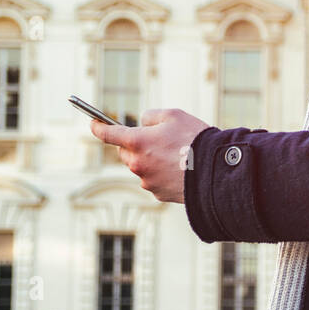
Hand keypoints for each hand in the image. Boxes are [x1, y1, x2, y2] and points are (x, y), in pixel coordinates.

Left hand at [89, 108, 208, 202]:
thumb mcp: (173, 115)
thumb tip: (142, 124)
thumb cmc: (194, 139)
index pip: (107, 134)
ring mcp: (147, 181)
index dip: (98, 127)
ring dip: (149, 159)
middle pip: (124, 152)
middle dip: (133, 145)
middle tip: (153, 138)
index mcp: (136, 142)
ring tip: (174, 154)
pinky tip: (178, 168)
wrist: (214, 171)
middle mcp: (137, 164)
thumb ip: (151, 116)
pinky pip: (153, 179)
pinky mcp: (158, 194)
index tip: (93, 124)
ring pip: (139, 167)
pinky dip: (160, 173)